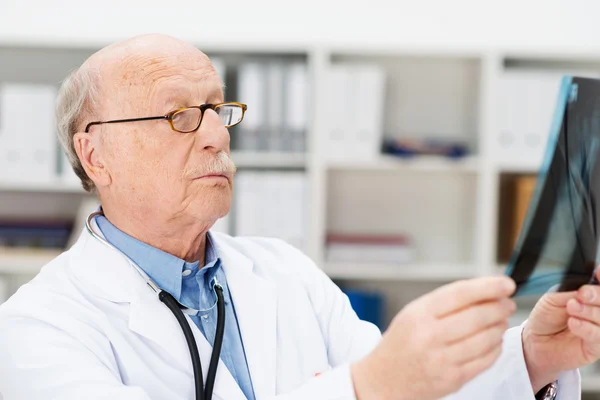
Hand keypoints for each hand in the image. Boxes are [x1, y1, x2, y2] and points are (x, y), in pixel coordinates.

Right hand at [351, 276, 516, 399]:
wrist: (382, 380)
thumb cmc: (401, 343)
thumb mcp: (413, 314)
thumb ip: (445, 302)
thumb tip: (485, 291)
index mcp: (419, 314)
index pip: (461, 294)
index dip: (488, 287)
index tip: (506, 283)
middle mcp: (429, 336)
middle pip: (478, 316)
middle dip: (499, 307)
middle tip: (507, 303)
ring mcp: (442, 360)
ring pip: (486, 339)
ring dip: (499, 327)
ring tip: (500, 321)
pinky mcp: (452, 380)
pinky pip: (485, 360)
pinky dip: (495, 348)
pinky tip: (493, 341)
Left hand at [523, 267, 599, 392]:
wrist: (535, 341)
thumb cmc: (545, 318)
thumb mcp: (554, 298)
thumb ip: (571, 292)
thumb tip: (584, 286)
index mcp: (590, 298)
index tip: (598, 272)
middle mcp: (597, 312)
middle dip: (597, 295)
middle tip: (583, 294)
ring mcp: (598, 329)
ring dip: (590, 312)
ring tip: (572, 307)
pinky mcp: (595, 347)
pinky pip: (598, 337)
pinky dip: (586, 328)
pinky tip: (574, 323)